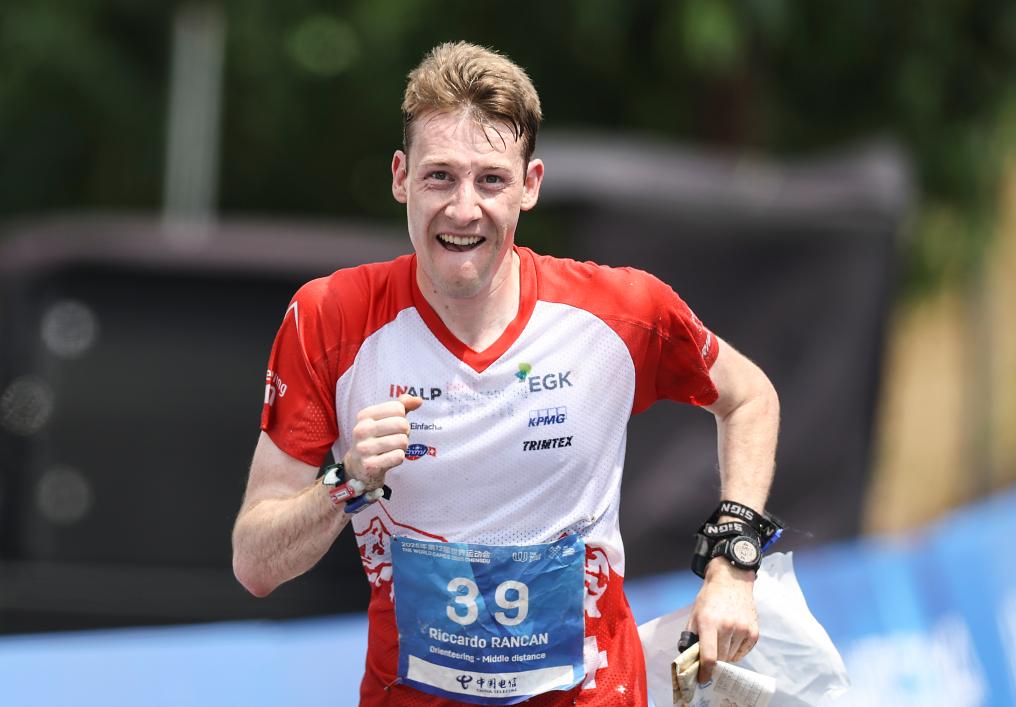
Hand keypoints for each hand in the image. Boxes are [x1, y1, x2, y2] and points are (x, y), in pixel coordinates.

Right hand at [344, 395, 422, 490]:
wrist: (359, 466)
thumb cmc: (376, 438)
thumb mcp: (385, 419)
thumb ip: (402, 406)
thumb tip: (419, 400)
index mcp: (365, 415)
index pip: (398, 408)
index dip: (402, 417)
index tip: (393, 425)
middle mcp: (361, 430)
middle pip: (402, 424)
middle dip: (405, 432)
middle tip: (396, 438)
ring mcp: (364, 448)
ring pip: (402, 441)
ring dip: (403, 446)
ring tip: (392, 448)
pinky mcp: (370, 465)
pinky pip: (399, 456)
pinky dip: (399, 457)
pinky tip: (388, 458)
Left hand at [686, 559, 758, 683]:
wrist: (732, 581)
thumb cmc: (710, 599)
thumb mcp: (695, 614)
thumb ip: (690, 636)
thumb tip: (689, 658)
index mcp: (709, 622)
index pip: (709, 656)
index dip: (705, 672)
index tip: (702, 679)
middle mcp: (728, 626)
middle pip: (721, 659)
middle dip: (714, 662)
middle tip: (710, 657)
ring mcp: (743, 629)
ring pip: (732, 657)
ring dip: (725, 655)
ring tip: (721, 641)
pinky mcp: (754, 632)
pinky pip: (743, 652)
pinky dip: (736, 651)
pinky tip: (731, 639)